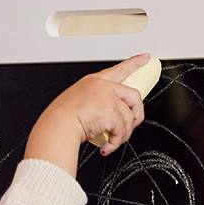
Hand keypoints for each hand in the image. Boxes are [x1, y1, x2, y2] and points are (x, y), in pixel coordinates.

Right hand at [24, 55, 148, 175]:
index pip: (119, 69)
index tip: (145, 58)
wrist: (58, 126)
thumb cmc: (62, 118)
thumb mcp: (78, 102)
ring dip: (123, 134)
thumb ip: (96, 105)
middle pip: (134, 96)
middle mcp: (104, 87)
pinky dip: (116, 142)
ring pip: (129, 118)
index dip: (134, 63)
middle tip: (133, 125)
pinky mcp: (112, 112)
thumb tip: (107, 120)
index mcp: (95, 81)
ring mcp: (109, 99)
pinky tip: (107, 146)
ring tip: (113, 141)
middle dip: (137, 114)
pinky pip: (122, 130)